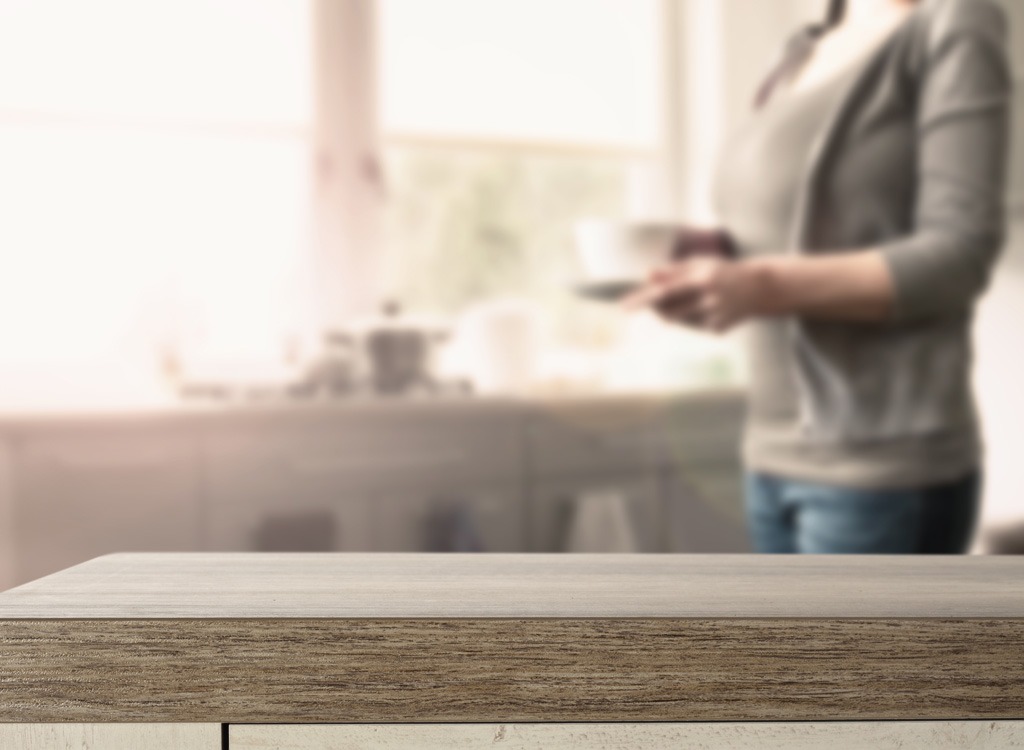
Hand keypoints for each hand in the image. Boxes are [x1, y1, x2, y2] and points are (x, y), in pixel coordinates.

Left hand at [623, 257, 760, 333]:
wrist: (758, 288)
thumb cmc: (723, 271)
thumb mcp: (700, 263)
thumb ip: (672, 270)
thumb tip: (647, 276)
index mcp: (701, 279)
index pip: (663, 292)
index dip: (642, 299)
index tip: (623, 306)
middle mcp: (708, 300)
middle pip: (667, 311)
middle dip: (654, 308)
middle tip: (649, 300)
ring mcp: (713, 318)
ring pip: (676, 321)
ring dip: (671, 312)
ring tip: (689, 298)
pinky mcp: (717, 330)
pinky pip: (691, 326)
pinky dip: (689, 317)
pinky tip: (706, 307)